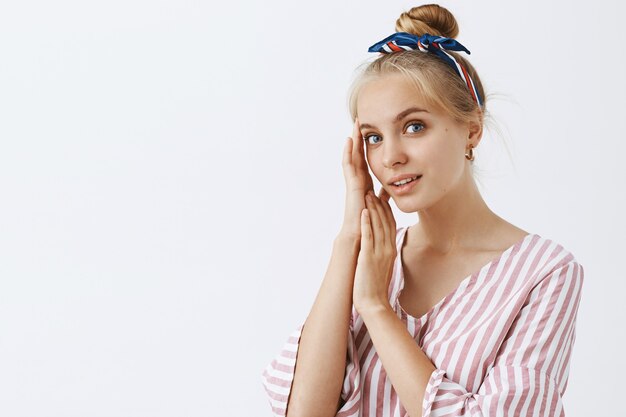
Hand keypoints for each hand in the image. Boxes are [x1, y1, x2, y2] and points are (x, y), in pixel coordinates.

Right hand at [339, 118, 374, 239]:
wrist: (361, 239)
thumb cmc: (371, 227)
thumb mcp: (381, 206)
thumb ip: (384, 196)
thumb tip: (391, 188)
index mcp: (366, 186)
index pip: (366, 162)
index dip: (367, 148)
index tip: (370, 133)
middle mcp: (358, 183)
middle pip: (358, 156)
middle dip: (359, 140)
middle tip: (360, 122)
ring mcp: (353, 184)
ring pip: (352, 158)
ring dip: (353, 142)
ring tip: (354, 125)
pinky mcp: (352, 188)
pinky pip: (348, 167)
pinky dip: (348, 153)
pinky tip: (349, 141)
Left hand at [353, 187, 396, 313]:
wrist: (374, 304)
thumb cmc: (376, 287)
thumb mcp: (384, 266)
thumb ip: (384, 253)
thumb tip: (383, 245)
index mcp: (391, 250)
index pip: (391, 224)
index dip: (387, 209)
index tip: (383, 197)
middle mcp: (387, 249)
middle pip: (386, 221)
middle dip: (380, 204)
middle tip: (375, 189)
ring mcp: (379, 253)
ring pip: (377, 226)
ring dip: (372, 209)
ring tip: (367, 195)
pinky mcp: (368, 258)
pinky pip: (368, 237)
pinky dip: (366, 223)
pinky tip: (363, 212)